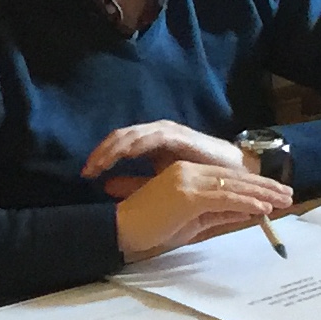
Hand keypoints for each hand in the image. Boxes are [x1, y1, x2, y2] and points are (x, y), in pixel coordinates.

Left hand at [80, 119, 240, 180]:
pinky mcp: (179, 135)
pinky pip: (151, 137)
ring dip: (112, 150)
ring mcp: (167, 132)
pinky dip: (135, 145)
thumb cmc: (200, 177)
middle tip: (86, 171)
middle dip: (100, 153)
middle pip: (118, 137)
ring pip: (130, 135)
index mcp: (149, 143)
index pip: (117, 145)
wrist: (235, 173)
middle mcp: (155, 133)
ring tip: (99, 165)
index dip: (99, 157)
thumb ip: (136, 183)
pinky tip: (123, 156)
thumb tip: (105, 188)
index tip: (85, 176)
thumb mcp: (161, 183)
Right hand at [112, 160, 289, 261]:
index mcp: (187, 173)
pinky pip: (225, 198)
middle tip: (288, 194)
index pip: (228, 178)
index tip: (275, 193)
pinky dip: (247, 203)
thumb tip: (248, 213)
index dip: (254, 185)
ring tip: (284, 200)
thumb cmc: (153, 228)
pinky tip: (265, 209)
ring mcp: (187, 181)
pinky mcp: (187, 195)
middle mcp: (188, 171)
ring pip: (234, 187)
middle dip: (264, 187)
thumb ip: (219, 214)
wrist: (122, 231)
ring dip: (262, 195)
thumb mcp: (194, 221)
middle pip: (235, 178)